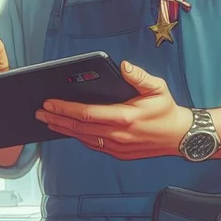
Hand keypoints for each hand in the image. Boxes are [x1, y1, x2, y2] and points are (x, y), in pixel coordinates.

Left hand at [34, 60, 192, 158]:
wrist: (180, 136)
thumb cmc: (166, 109)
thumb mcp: (157, 87)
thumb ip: (139, 76)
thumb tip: (123, 66)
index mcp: (125, 117)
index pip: (87, 113)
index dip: (66, 108)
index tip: (50, 102)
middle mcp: (119, 134)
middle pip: (80, 128)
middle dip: (57, 118)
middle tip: (40, 111)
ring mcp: (118, 147)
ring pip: (83, 138)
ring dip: (63, 129)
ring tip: (47, 120)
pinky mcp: (119, 154)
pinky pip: (93, 145)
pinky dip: (77, 137)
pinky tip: (67, 130)